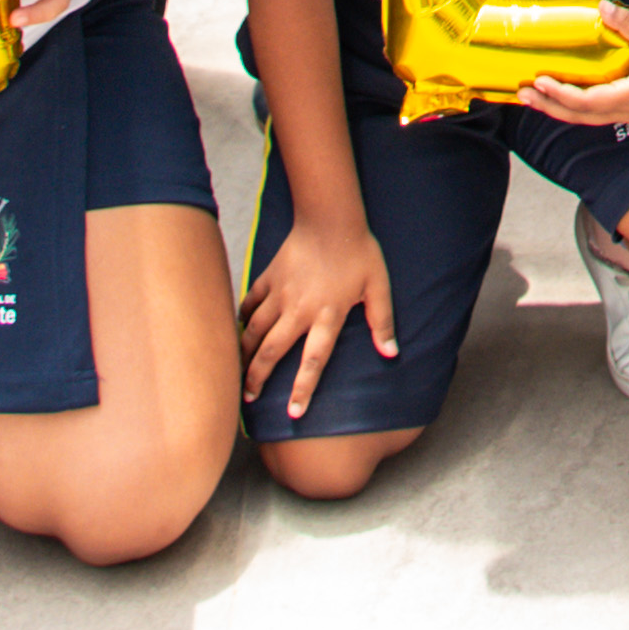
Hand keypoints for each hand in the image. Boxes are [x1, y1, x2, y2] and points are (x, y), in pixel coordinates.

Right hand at [237, 208, 397, 429]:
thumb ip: (383, 321)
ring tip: (238, 372)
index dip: (302, 389)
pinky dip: (241, 318)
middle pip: (272, 352)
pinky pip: (250, 303)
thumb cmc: (358, 251)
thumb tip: (391, 352)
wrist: (330, 216)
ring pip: (254, 331)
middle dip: (257, 378)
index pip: (313, 362)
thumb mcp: (378, 286)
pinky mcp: (268, 277)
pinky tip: (237, 329)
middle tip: (247, 398)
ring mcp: (280, 294)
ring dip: (245, 354)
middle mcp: (299, 310)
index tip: (292, 413)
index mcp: (327, 316)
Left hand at [514, 0, 628, 131]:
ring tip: (531, 97)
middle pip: (581, 117)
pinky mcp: (628, 107)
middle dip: (550, 106)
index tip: (541, 81)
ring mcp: (628, 112)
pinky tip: (557, 97)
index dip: (563, 94)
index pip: (591, 102)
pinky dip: (572, 106)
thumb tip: (603, 8)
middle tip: (522, 93)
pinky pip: (593, 112)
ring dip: (557, 108)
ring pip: (585, 118)